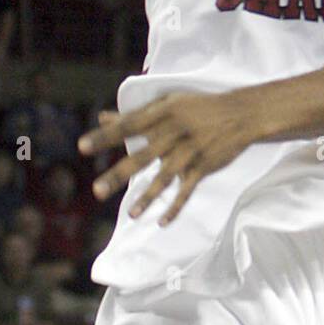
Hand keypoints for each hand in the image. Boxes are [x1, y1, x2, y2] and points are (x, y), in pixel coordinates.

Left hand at [78, 91, 252, 224]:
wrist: (241, 113)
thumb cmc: (200, 106)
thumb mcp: (169, 103)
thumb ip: (136, 114)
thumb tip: (103, 118)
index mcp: (164, 113)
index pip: (129, 125)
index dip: (106, 136)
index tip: (82, 146)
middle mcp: (175, 132)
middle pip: (142, 155)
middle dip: (119, 174)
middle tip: (97, 190)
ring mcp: (190, 151)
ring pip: (165, 177)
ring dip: (147, 197)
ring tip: (132, 214)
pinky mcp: (203, 166)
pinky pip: (187, 190)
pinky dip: (176, 206)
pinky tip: (163, 221)